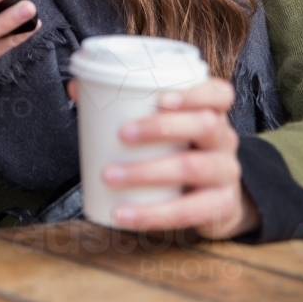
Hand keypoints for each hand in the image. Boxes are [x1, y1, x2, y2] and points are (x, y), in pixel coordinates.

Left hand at [66, 77, 259, 238]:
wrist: (218, 202)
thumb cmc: (182, 152)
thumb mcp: (167, 127)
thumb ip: (125, 105)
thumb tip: (76, 88)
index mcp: (212, 113)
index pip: (219, 93)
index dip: (195, 92)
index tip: (162, 97)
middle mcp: (224, 140)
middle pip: (205, 125)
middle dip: (161, 127)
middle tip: (123, 133)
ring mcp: (226, 174)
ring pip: (194, 167)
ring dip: (148, 171)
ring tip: (112, 175)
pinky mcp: (219, 208)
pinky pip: (187, 211)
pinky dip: (152, 214)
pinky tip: (124, 214)